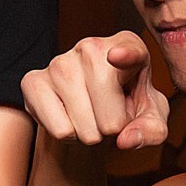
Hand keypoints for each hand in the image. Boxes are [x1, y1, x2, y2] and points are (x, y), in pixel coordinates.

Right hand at [20, 31, 170, 149]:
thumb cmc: (127, 106)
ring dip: (90, 134)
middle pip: (109, 115)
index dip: (125, 56)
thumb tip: (125, 140)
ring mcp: (60, 62)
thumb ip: (151, 130)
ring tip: (91, 116)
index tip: (116, 56)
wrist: (92, 108)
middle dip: (112, 129)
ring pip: (83, 127)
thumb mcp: (151, 118)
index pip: (129, 52)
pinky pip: (60, 130)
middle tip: (110, 116)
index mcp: (129, 46)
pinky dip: (68, 136)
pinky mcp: (33, 80)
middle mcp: (92, 47)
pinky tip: (71, 117)